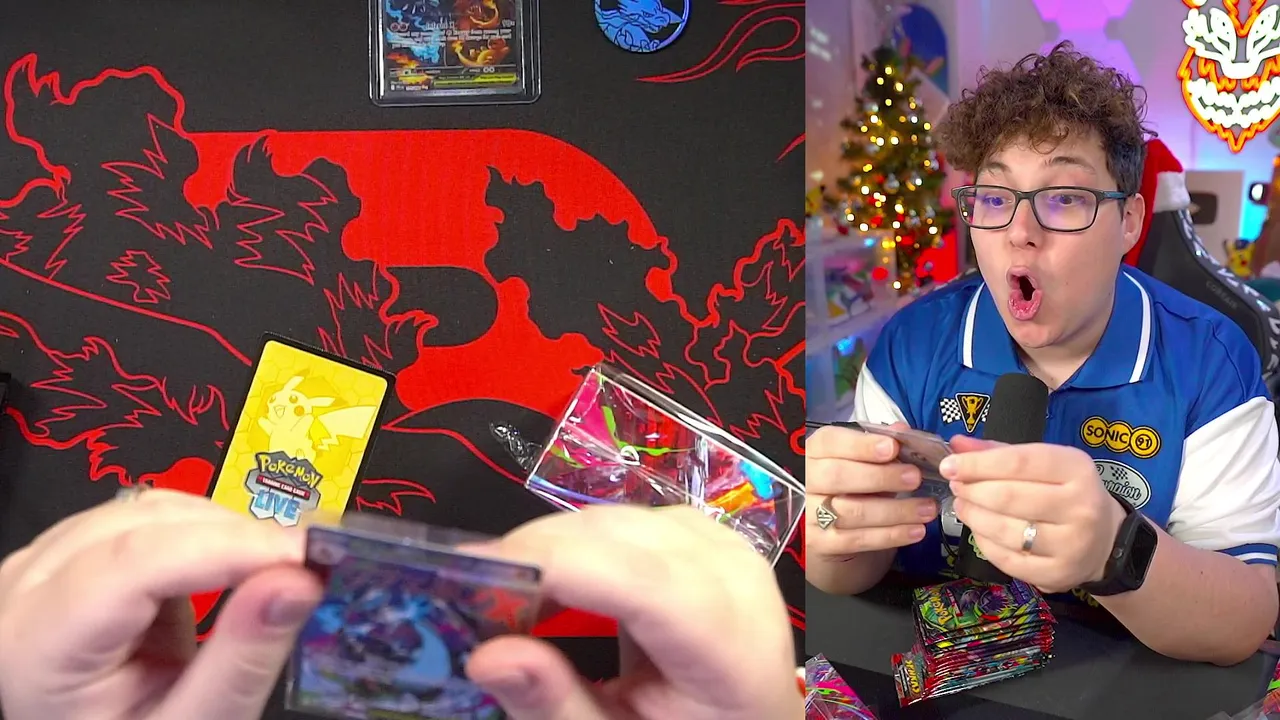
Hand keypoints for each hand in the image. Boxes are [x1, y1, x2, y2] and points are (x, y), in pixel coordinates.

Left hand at [0, 489, 322, 719]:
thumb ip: (241, 660)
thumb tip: (298, 581)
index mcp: (37, 645)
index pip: (137, 562)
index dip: (231, 547)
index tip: (307, 558)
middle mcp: (20, 589)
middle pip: (144, 524)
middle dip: (236, 538)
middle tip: (307, 568)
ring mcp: (37, 565)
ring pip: (148, 509)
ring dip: (222, 535)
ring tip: (270, 579)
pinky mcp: (65, 555)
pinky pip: (143, 519)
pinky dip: (199, 539)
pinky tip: (223, 578)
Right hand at [465, 506, 800, 719]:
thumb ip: (554, 705)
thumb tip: (486, 655)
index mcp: (734, 650)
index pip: (645, 585)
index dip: (557, 566)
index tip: (471, 572)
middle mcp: (739, 582)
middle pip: (626, 540)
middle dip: (540, 554)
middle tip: (469, 593)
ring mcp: (728, 550)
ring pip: (621, 518)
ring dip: (557, 546)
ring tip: (510, 596)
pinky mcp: (709, 537)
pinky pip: (632, 520)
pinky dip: (584, 543)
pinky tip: (558, 580)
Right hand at [805, 423, 937, 558]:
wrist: (822, 524)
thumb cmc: (844, 483)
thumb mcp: (855, 459)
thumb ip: (878, 443)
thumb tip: (902, 431)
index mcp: (812, 452)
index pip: (831, 442)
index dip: (861, 445)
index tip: (892, 447)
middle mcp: (804, 481)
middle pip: (838, 477)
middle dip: (881, 477)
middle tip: (914, 478)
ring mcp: (808, 513)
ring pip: (852, 511)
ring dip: (895, 511)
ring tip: (926, 508)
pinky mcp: (818, 543)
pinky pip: (857, 540)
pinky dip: (890, 535)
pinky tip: (914, 530)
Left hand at [942, 437, 1125, 592]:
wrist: (1106, 541)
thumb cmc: (1067, 493)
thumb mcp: (1045, 464)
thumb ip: (1001, 452)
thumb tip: (957, 445)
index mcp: (1076, 470)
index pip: (1018, 462)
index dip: (977, 464)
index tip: (949, 465)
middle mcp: (1080, 507)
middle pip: (1008, 497)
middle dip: (972, 490)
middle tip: (957, 487)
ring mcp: (1071, 544)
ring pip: (1005, 530)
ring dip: (973, 516)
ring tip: (963, 506)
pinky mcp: (1057, 574)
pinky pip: (1007, 559)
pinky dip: (984, 543)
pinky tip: (979, 531)